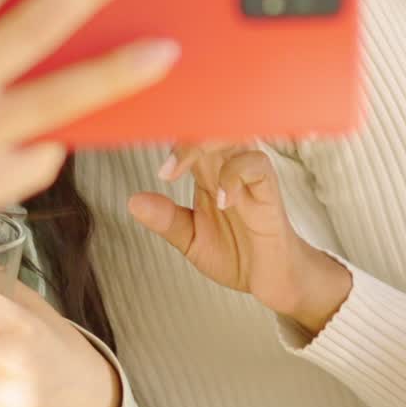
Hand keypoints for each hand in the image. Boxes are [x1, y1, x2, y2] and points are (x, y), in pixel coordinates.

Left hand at [127, 143, 350, 333]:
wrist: (273, 280)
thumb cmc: (237, 252)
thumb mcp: (191, 239)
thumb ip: (166, 220)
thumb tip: (133, 201)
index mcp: (207, 172)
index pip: (188, 136)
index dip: (167, 142)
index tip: (156, 171)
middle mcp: (227, 165)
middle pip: (208, 126)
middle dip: (181, 137)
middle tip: (165, 169)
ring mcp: (250, 175)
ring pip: (231, 133)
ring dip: (201, 144)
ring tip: (178, 172)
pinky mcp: (269, 190)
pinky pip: (255, 163)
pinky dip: (233, 175)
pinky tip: (222, 200)